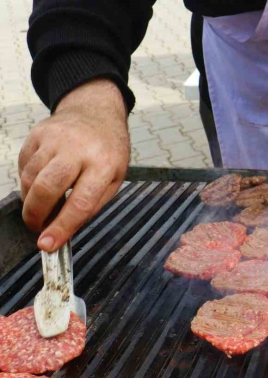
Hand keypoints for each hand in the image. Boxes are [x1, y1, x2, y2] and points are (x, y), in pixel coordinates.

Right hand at [18, 79, 129, 251]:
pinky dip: (26, 181)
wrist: (96, 114)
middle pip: (47, 188)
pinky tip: (38, 183)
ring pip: (30, 178)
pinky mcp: (37, 134)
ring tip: (40, 206)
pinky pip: (24, 165)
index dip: (62, 227)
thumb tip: (65, 228)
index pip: (80, 202)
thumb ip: (92, 204)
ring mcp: (55, 139)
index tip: (47, 244)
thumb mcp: (114, 179)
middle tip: (36, 227)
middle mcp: (78, 150)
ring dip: (30, 199)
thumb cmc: (108, 151)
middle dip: (36, 215)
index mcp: (104, 164)